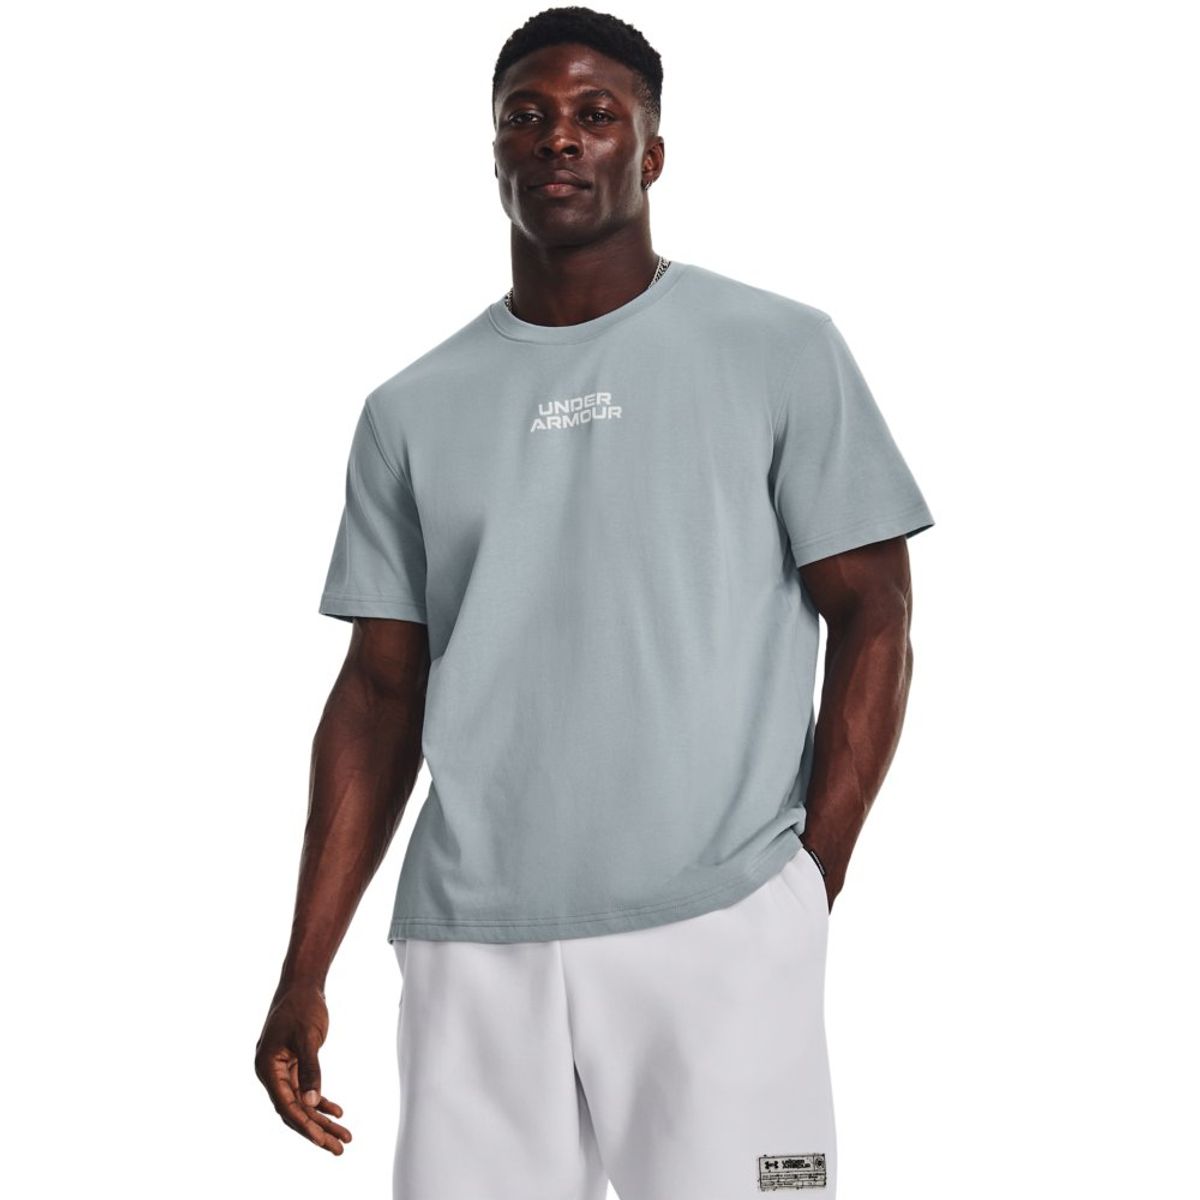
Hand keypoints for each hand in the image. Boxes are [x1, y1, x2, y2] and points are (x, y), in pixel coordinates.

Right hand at [255, 981, 351, 1154]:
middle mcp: (271, 1073)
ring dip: (322, 1120)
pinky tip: (338, 1112)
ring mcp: (282, 1070)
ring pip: (302, 1103)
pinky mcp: (294, 1065)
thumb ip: (310, 1069)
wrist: (301, 984)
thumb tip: (313, 1102)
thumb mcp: (308, 1037)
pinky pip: (306, 1090)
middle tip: (340, 1148)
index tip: (322, 1141)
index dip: (304, 1124)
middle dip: (317, 1130)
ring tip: (345, 1137)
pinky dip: (321, 1102)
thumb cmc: (302, 1006)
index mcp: (267, 1068)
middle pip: (294, 1110)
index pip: (286, 1105)